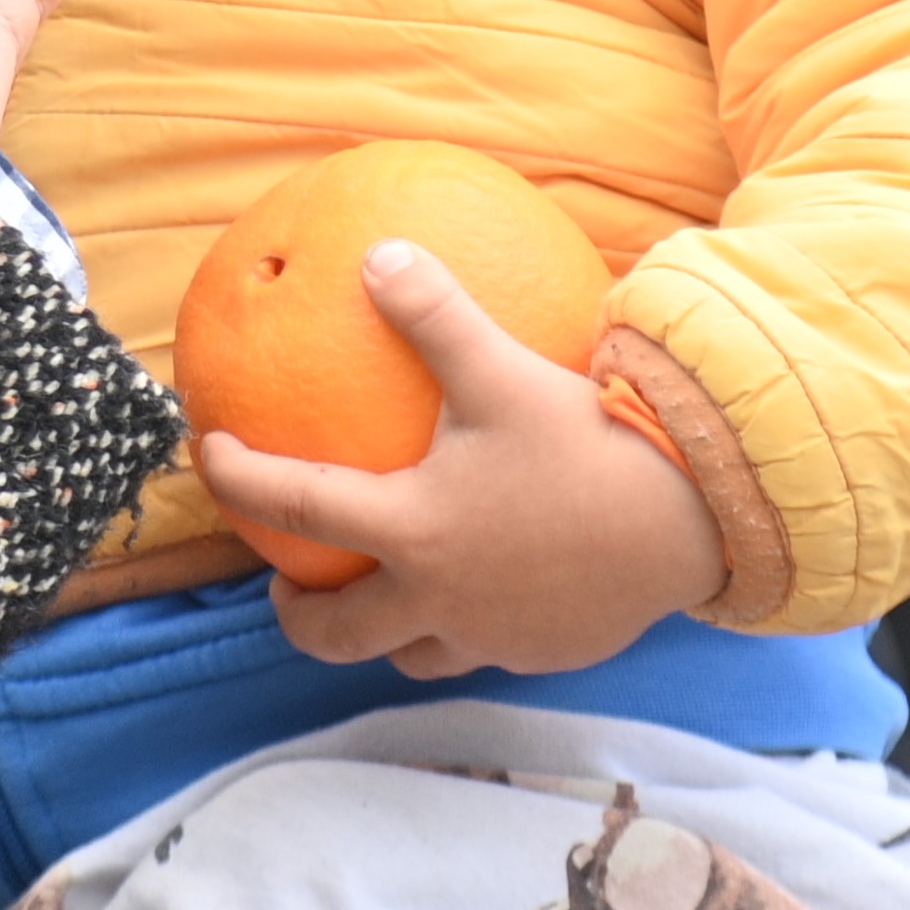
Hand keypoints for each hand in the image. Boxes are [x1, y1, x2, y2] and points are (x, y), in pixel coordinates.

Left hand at [206, 244, 724, 677]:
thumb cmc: (592, 446)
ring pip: (411, 654)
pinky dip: (467, 625)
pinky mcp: (546, 652)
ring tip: (385, 594)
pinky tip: (488, 586)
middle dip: (298, 617)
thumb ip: (433, 315)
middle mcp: (439, 600)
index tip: (211, 456)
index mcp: (412, 532)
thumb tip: (378, 255)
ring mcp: (493, 638)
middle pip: (335, 633)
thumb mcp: (504, 369)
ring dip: (384, 630)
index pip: (293, 508)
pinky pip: (487, 649)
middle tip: (286, 586)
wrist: (697, 523)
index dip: (238, 480)